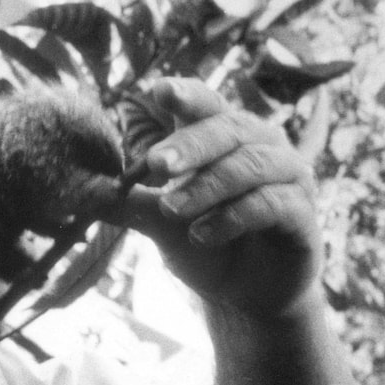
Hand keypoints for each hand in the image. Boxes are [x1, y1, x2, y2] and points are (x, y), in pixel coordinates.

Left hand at [119, 78, 321, 318]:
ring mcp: (289, 176)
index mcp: (225, 137)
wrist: (244, 295)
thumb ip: (129, 204)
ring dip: (206, 186)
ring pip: (249, 166)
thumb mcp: (160, 223)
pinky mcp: (302, 213)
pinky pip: (271, 203)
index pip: (206, 104)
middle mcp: (261, 146)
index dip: (186, 94)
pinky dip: (232, 217)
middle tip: (154, 164)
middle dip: (189, 144)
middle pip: (228, 128)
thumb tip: (81, 191)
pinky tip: (202, 235)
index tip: (158, 89)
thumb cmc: (205, 245)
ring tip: (170, 210)